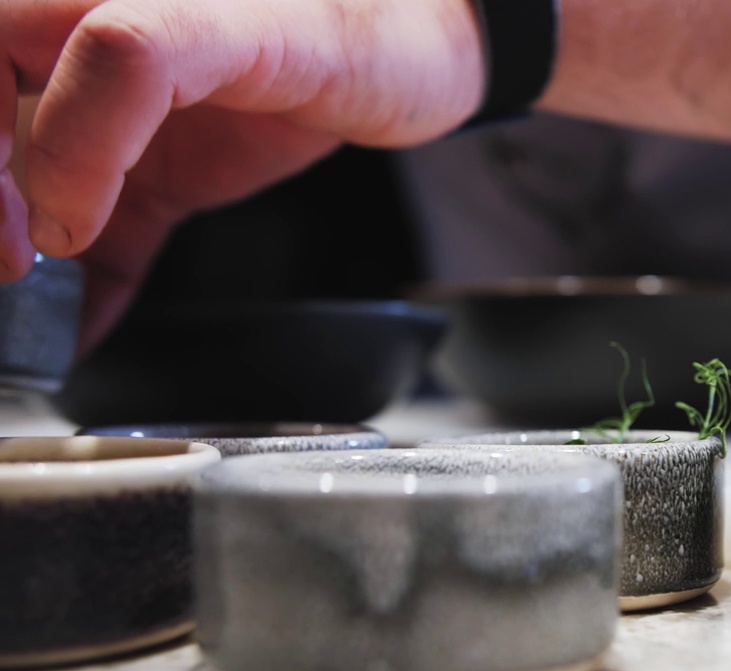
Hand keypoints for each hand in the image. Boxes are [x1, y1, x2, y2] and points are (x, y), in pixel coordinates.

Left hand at [1, 0, 482, 352]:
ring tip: (27, 248)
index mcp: (69, 19)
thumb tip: (63, 324)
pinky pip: (123, 55)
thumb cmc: (315, 78)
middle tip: (2, 256)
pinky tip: (79, 226)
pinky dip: (76, 151)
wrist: (432, 40)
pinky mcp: (233, 12)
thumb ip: (112, 232)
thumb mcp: (183, 170)